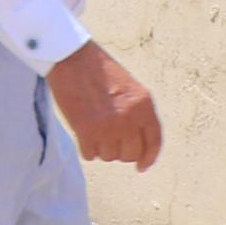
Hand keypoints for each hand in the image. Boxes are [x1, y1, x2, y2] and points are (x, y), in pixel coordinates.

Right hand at [45, 39, 163, 169]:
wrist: (71, 58)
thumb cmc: (98, 69)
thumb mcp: (130, 88)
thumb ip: (137, 113)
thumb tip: (136, 142)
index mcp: (144, 106)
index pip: (154, 142)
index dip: (148, 158)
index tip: (141, 166)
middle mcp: (129, 119)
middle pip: (130, 154)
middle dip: (120, 151)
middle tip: (108, 141)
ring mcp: (108, 126)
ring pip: (109, 156)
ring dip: (101, 148)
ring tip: (93, 131)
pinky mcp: (86, 130)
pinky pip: (90, 154)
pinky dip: (87, 149)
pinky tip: (83, 135)